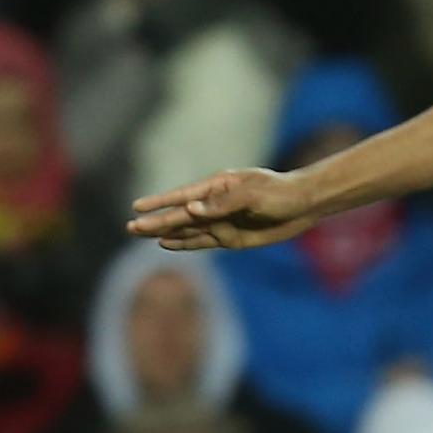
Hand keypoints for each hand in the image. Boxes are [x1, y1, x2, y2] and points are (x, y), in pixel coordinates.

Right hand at [127, 168, 318, 250]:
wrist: (303, 204)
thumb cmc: (279, 192)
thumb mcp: (252, 195)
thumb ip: (222, 204)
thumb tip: (190, 210)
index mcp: (216, 187)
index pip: (181, 196)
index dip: (159, 202)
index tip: (136, 207)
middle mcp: (214, 205)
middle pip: (179, 215)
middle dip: (155, 221)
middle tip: (129, 227)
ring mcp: (221, 222)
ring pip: (187, 230)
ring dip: (165, 233)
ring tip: (141, 234)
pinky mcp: (230, 238)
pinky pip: (202, 242)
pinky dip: (184, 244)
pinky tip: (166, 244)